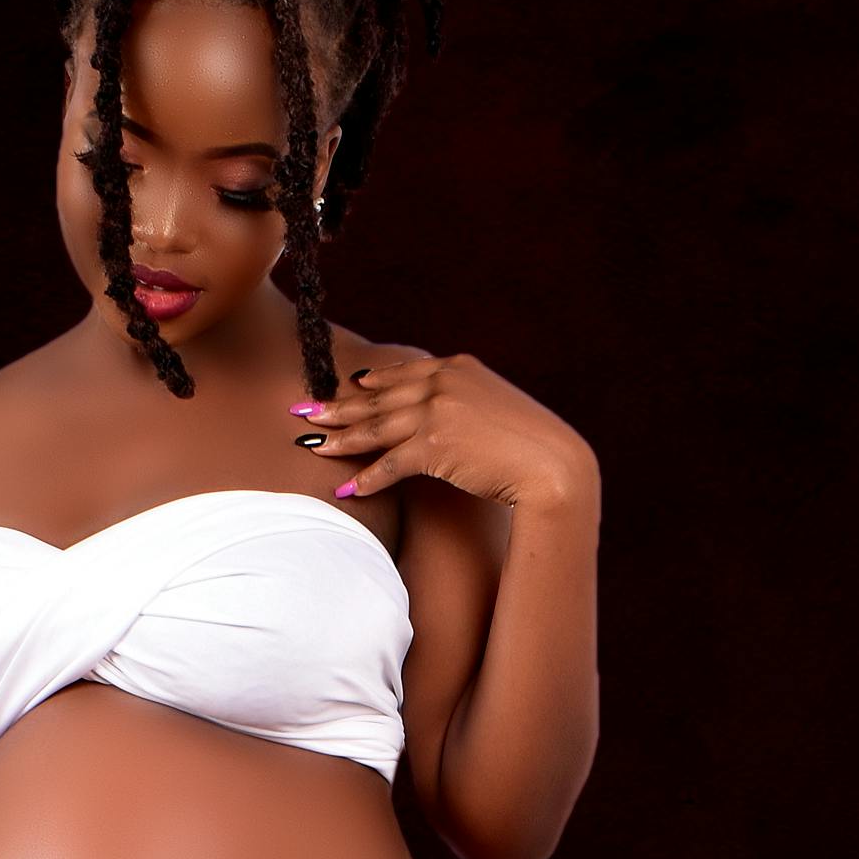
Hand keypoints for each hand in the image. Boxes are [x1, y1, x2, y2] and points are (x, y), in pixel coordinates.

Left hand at [291, 352, 593, 511]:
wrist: (553, 465)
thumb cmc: (532, 444)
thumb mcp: (497, 408)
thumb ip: (466, 402)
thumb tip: (446, 418)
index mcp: (457, 368)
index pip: (402, 374)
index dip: (369, 383)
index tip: (344, 387)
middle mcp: (443, 383)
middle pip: (378, 397)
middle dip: (338, 406)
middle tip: (305, 411)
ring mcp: (437, 411)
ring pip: (377, 427)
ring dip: (342, 439)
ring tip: (314, 446)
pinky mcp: (434, 445)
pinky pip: (391, 463)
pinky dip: (368, 478)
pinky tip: (349, 490)